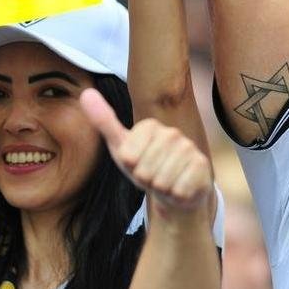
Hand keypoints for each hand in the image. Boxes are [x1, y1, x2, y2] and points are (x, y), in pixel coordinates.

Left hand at [80, 89, 214, 213]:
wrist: (174, 190)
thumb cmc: (144, 168)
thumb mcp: (121, 148)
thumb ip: (104, 122)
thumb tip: (85, 93)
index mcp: (150, 126)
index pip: (128, 156)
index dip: (131, 168)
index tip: (137, 164)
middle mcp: (172, 133)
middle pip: (144, 170)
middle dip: (146, 180)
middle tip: (153, 176)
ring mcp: (189, 148)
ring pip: (161, 181)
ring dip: (161, 189)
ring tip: (165, 182)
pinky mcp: (203, 166)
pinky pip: (179, 189)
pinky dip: (176, 195)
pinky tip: (180, 188)